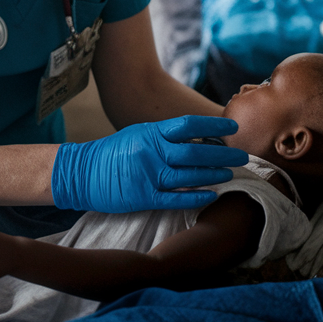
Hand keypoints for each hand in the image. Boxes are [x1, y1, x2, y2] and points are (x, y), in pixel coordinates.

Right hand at [51, 116, 247, 212]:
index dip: (214, 124)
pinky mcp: (144, 196)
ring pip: (190, 174)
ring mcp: (148, 174)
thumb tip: (198, 137)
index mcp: (151, 132)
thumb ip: (164, 136)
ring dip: (213, 174)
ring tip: (230, 175)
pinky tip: (210, 195)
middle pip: (196, 151)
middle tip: (241, 156)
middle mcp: (152, 151)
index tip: (233, 126)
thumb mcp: (138, 135)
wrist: (81, 172)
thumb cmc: (113, 153)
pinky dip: (196, 196)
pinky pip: (176, 197)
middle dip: (222, 154)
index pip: (189, 124)